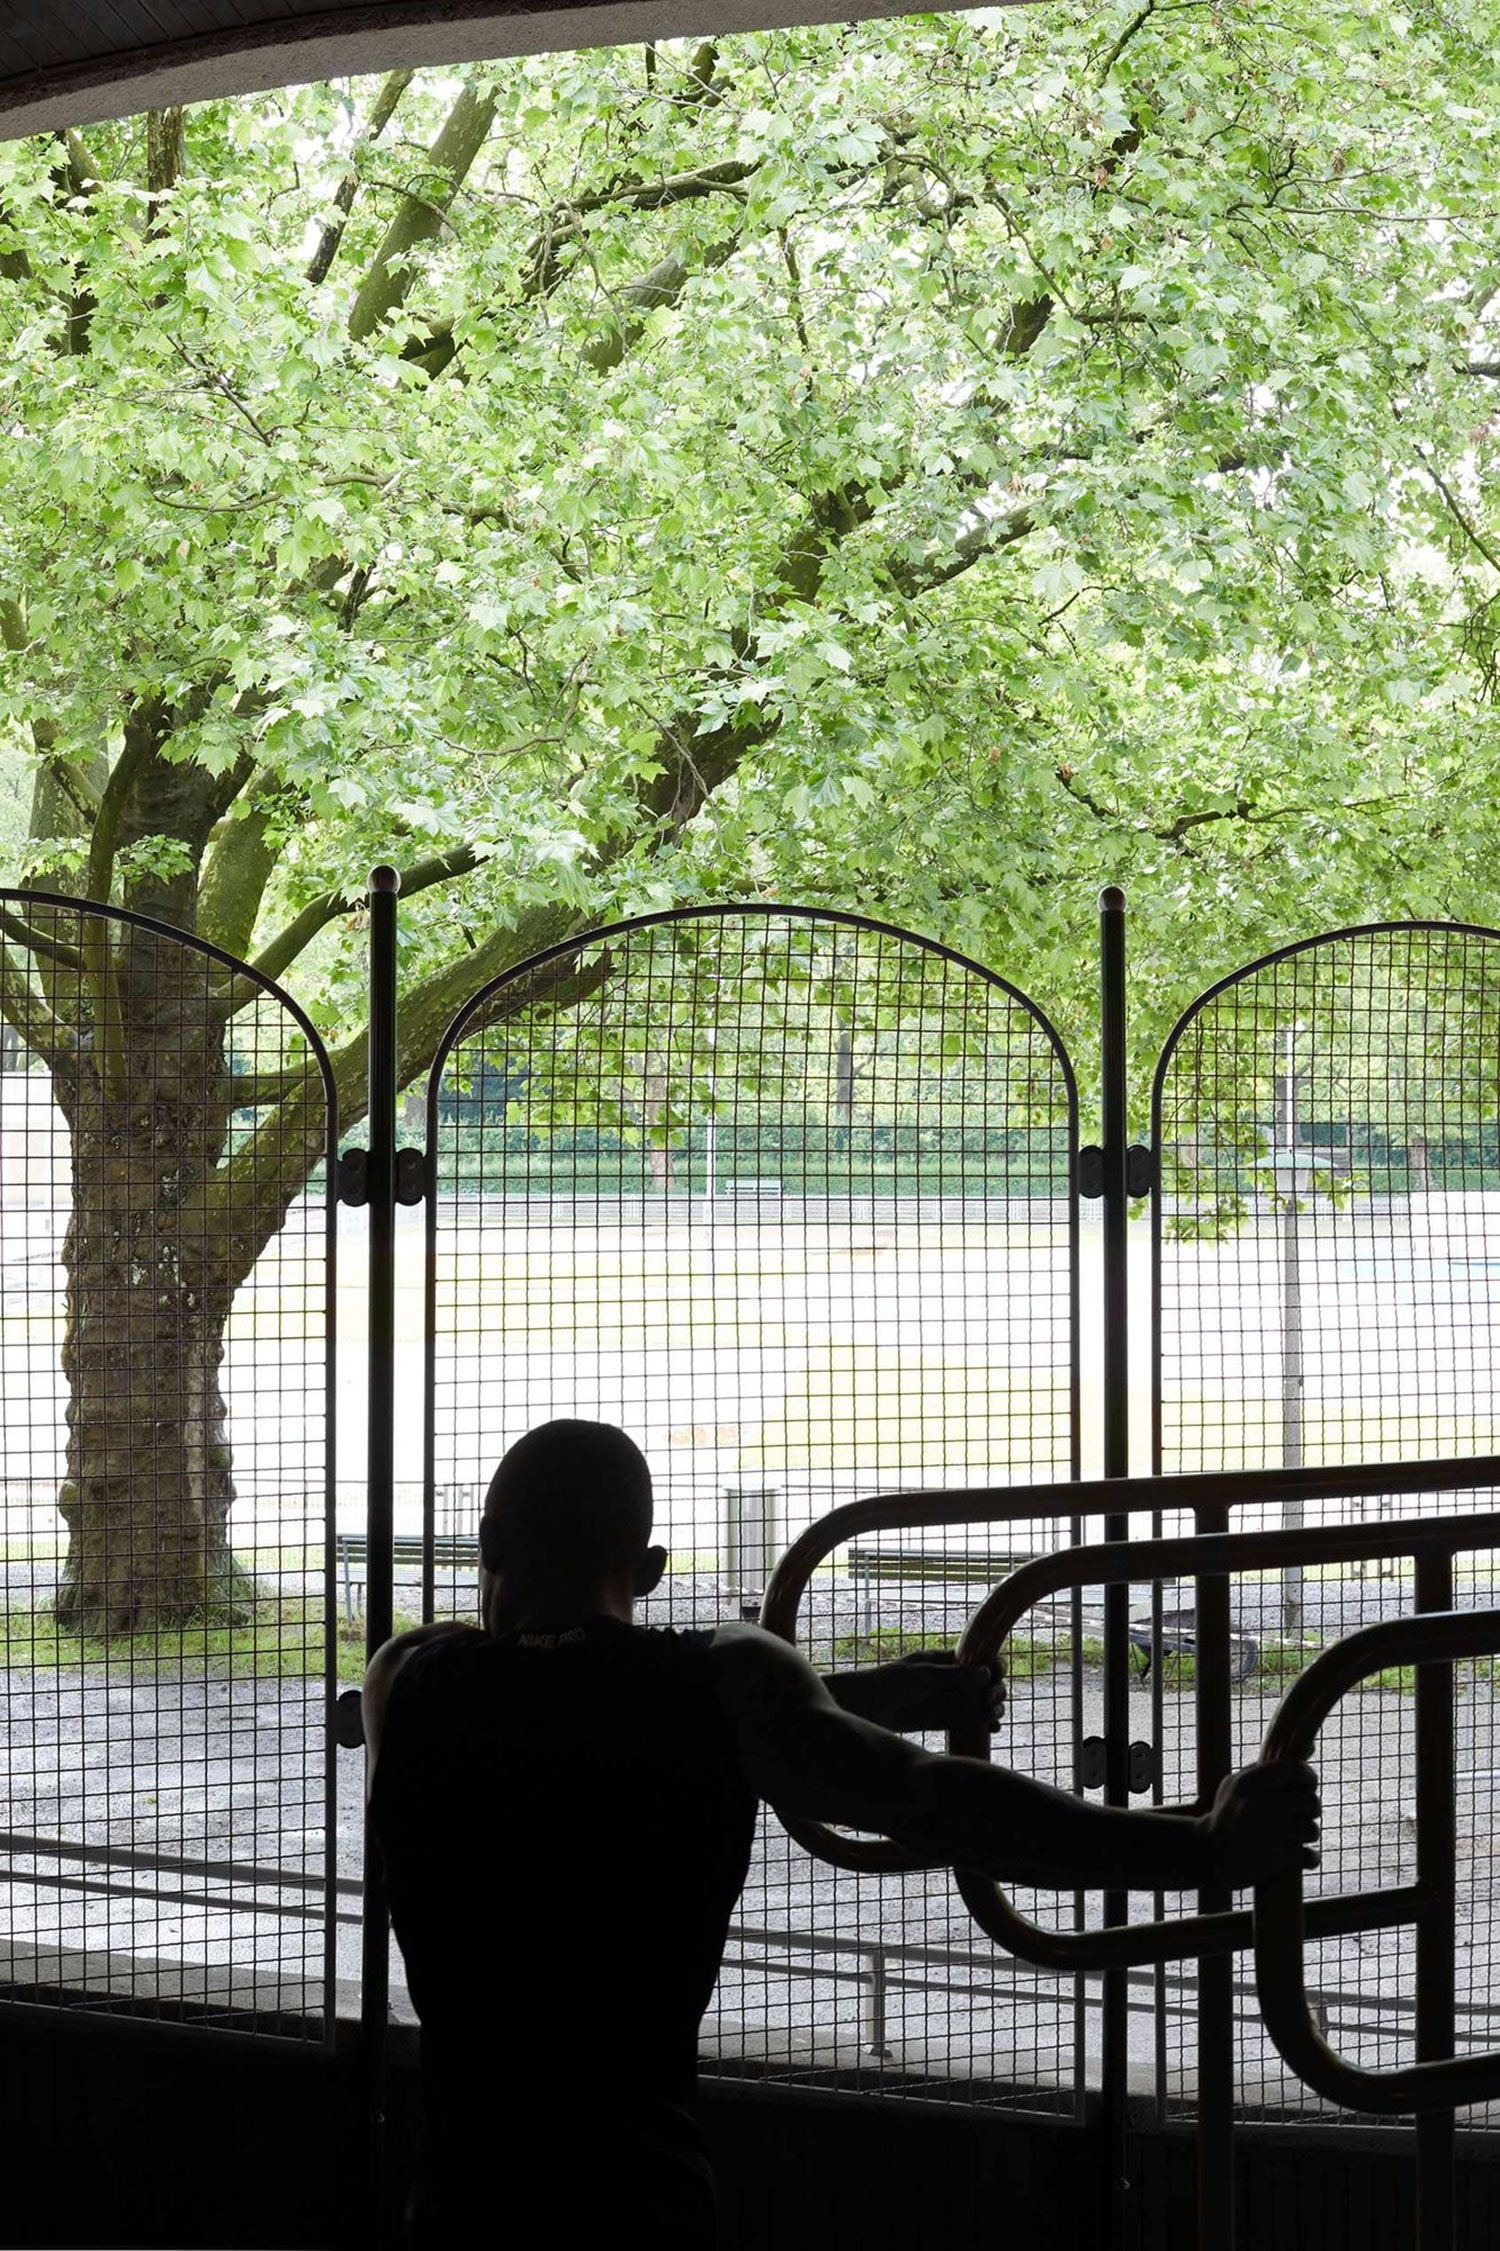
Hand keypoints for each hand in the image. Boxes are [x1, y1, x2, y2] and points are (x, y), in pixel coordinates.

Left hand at [884, 1649, 1006, 1734]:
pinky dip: (985, 1724)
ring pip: (981, 1702)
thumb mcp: (922, 1674)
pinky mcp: (946, 1720)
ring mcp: (950, 1700)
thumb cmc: (891, 1682)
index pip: (979, 1660)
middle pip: (985, 1682)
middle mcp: (952, 1679)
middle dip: (995, 1689)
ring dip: (993, 1707)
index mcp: (946, 1660)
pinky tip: (993, 1728)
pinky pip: (971, 1721)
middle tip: (989, 1699)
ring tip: (992, 1715)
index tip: (998, 1673)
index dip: (993, 1666)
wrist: (868, 1706)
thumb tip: (985, 1674)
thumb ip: (953, 1676)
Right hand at [1200, 1759, 1320, 1888]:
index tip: (1306, 1786)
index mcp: (1249, 1782)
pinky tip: (1299, 1856)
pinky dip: (1309, 1858)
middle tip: (1300, 1814)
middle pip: (1310, 1801)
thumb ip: (1270, 1766)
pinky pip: (1310, 1855)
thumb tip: (1312, 1745)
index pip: (1295, 1770)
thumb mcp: (1238, 1783)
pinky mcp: (1275, 1857)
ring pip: (1311, 1829)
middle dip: (1310, 1809)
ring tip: (1294, 1836)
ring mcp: (1268, 1831)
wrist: (1208, 1855)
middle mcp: (1259, 1803)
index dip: (1307, 1778)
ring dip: (1306, 1835)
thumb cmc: (1227, 1814)